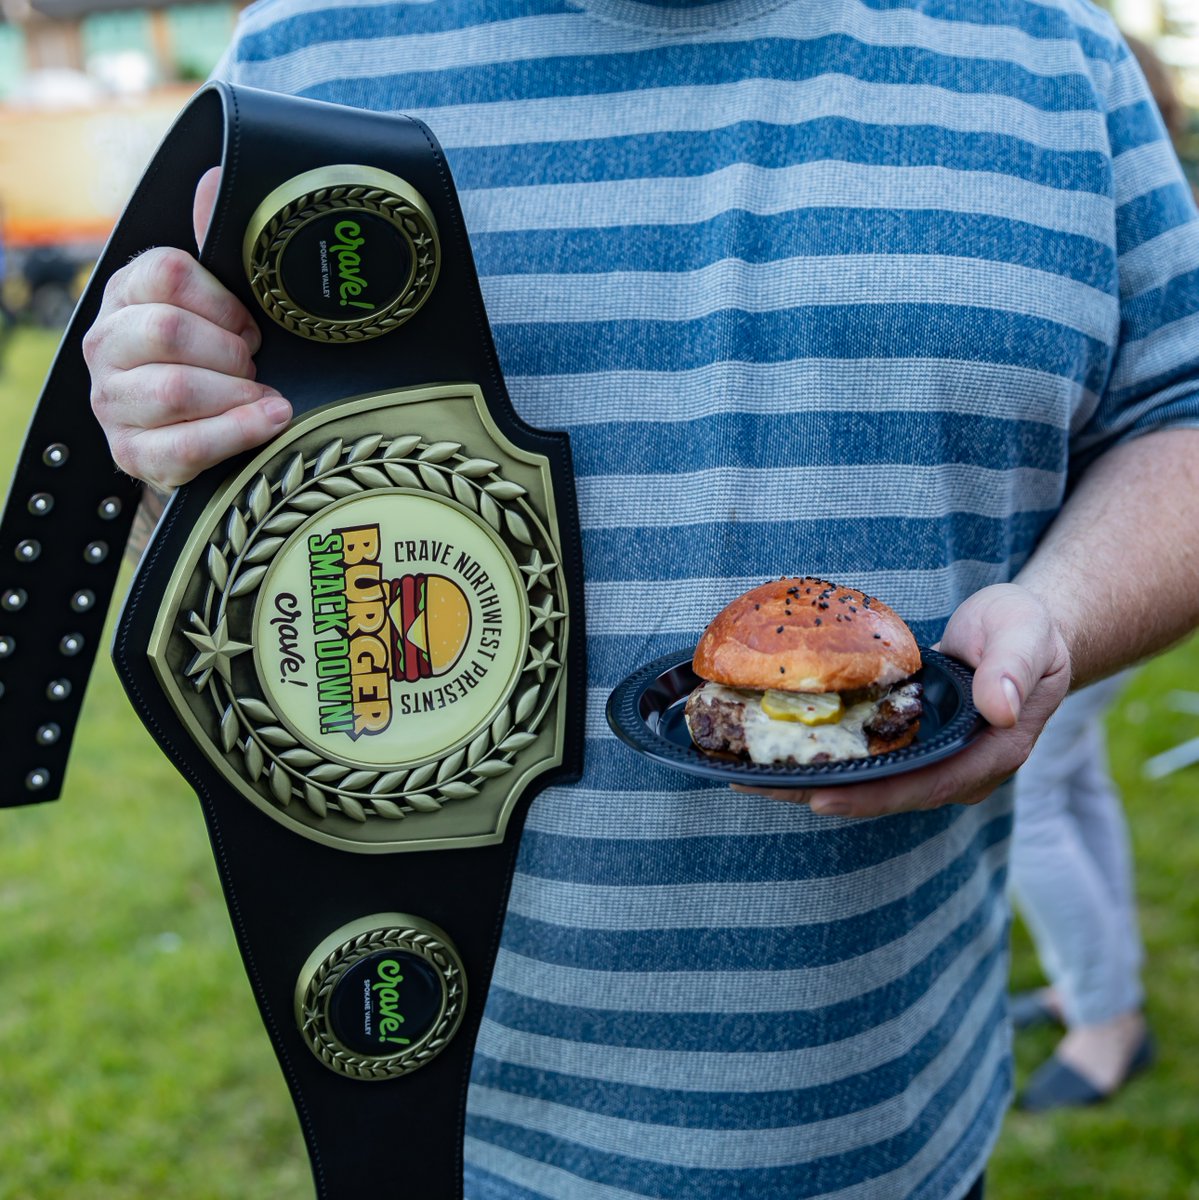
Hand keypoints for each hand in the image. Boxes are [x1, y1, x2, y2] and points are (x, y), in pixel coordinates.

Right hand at [83, 167, 291, 492]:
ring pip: (177, 389)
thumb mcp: (222, 303)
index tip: (250, 325)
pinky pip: (187, 445)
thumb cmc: (217, 361)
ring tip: (260, 393)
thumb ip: (218, 249)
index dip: (225, 301)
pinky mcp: (132, 455)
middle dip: (231, 350)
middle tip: (254, 363)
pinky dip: (239, 432)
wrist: (204, 434)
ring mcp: (112, 403)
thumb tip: (214, 179)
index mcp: (124, 295)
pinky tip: (271, 419)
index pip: (168, 273)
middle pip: (169, 331)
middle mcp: (105, 346)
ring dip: (237, 391)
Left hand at [734, 583, 1071, 817]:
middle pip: (884, 794)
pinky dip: (823, 757)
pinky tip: (776, 750)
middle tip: (758, 788)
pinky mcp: (911, 745)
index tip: (820, 795)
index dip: (872, 795)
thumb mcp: (1027, 636)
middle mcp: (956, 769)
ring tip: (749, 776)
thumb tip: (1000, 708)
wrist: (1025, 630)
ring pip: (868, 783)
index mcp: (989, 754)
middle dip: (821, 792)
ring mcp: (932, 761)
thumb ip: (1013, 668)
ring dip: (810, 780)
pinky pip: (864, 759)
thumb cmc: (1026, 630)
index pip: (925, 785)